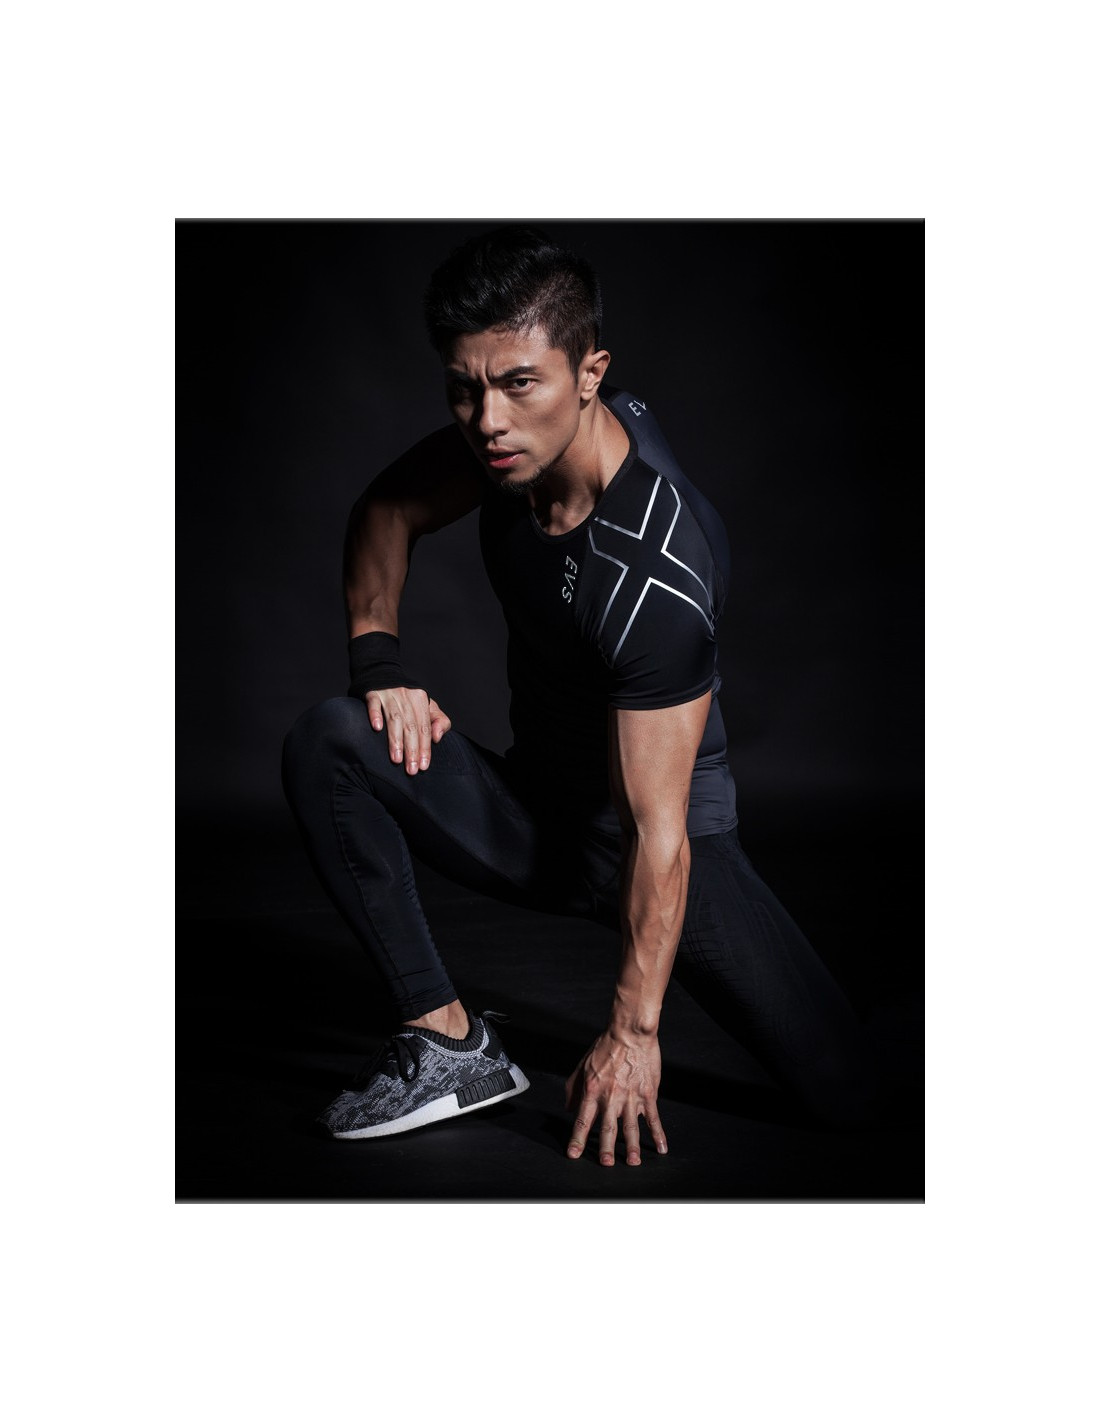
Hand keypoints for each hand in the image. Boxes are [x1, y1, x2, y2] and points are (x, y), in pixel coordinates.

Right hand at [364, 687, 451, 774]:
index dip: (425, 747)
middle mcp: (406, 696)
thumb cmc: (408, 695)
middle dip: (412, 749)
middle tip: (411, 770)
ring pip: (394, 718)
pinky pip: (374, 704)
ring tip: (396, 759)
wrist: (384, 671)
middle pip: (411, 726)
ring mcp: (389, 694)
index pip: (425, 728)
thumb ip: (439, 720)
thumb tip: (437, 738)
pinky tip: (377, 728)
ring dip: (395, 739)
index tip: (423, 766)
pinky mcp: (372, 692)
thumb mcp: (427, 704)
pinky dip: (375, 715)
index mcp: (421, 700)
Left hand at [565, 1028, 667, 1165]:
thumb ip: (573, 1088)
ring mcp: (631, 1097)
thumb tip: (569, 1108)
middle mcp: (611, 1097)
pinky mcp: (648, 1094)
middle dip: (606, 1149)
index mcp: (593, 1091)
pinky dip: (658, 1134)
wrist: (630, 1032)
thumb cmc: (606, 1046)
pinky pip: (653, 1118)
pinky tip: (661, 1147)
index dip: (577, 1139)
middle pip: (607, 1128)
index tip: (574, 1154)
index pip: (583, 1120)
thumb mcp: (583, 1065)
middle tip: (605, 1164)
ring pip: (631, 1127)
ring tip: (632, 1162)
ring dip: (631, 1147)